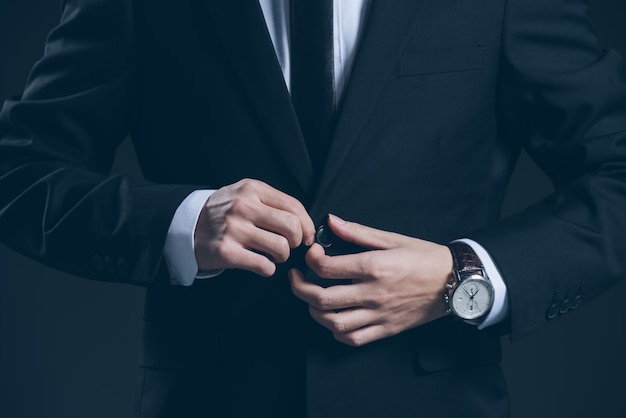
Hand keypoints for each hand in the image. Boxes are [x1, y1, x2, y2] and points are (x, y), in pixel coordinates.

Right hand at [194, 179, 314, 276]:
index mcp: (252, 189)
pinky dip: (268, 269)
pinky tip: (261, 264)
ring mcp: (234, 229)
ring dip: (283, 256)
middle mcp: (243, 206)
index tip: (307, 236)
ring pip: (280, 247)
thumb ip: (271, 202)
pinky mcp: (226, 251)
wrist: (187, 226)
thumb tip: (304, 222)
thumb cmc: (222, 212)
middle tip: (290, 246)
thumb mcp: (244, 194)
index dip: (307, 225)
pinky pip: (264, 265)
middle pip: (291, 227)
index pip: (293, 206)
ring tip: (274, 255)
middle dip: (297, 242)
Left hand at [289, 214, 452, 345]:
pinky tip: (334, 318)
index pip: (326, 268)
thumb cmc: (424, 257)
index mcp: (373, 267)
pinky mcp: (386, 329)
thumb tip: (331, 221)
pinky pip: (353, 338)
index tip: (310, 254)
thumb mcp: (391, 238)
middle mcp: (373, 293)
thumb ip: (357, 232)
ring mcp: (379, 315)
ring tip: (312, 299)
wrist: (454, 282)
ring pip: (333, 323)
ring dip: (314, 312)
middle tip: (296, 278)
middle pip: (321, 299)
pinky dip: (337, 331)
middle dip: (299, 288)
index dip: (309, 260)